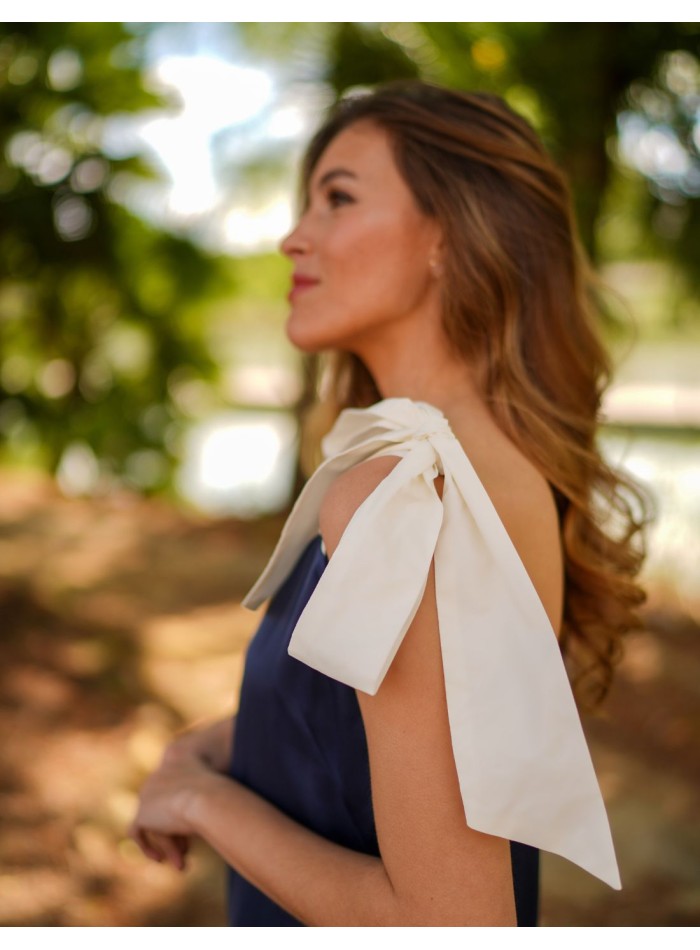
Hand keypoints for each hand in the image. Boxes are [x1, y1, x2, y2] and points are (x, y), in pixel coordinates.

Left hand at [130, 722, 230, 866]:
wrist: (207, 797)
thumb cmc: (224, 790)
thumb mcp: (225, 787)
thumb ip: (219, 795)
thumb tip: (235, 808)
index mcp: (178, 762)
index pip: (174, 790)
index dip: (183, 812)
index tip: (194, 831)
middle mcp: (159, 776)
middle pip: (163, 809)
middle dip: (175, 832)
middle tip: (188, 852)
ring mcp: (148, 793)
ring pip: (154, 823)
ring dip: (169, 843)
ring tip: (182, 863)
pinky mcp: (142, 812)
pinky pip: (136, 831)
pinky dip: (146, 846)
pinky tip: (159, 859)